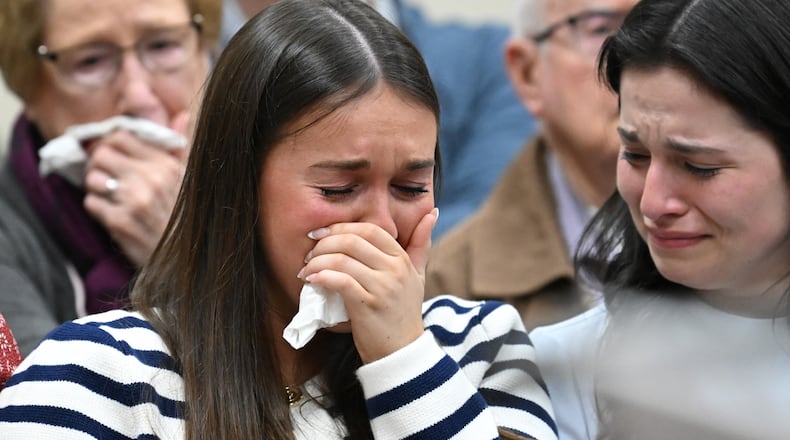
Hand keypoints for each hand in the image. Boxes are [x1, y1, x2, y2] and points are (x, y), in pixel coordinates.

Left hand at [82, 112, 189, 265]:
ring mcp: (134, 200)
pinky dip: (98, 208)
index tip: (114, 155)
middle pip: (101, 154)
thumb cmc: (188, 217)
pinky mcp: (120, 222)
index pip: (122, 136)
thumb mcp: (190, 178)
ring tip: (111, 197)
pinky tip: (113, 214)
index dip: (111, 143)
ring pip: (92, 178)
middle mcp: (150, 178)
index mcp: (166, 164)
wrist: (187, 259)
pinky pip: (92, 203)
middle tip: (107, 176)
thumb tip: (181, 116)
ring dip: (97, 188)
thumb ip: (180, 146)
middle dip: (99, 165)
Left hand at [299, 208, 437, 362]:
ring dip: (317, 261)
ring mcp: (383, 287)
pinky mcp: (367, 304)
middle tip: (309, 253)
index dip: (341, 227)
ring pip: (342, 259)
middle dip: (324, 243)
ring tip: (307, 269)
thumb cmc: (404, 312)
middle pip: (352, 240)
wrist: (402, 352)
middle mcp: (395, 269)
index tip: (321, 234)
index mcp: (402, 259)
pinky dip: (321, 277)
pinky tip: (311, 281)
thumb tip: (432, 212)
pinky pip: (340, 281)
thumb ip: (421, 244)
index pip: (370, 229)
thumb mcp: (418, 276)